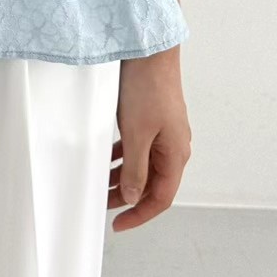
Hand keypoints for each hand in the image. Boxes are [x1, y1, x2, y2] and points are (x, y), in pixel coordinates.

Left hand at [109, 46, 190, 231]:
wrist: (150, 51)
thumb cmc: (148, 88)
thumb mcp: (137, 134)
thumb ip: (135, 168)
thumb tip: (133, 196)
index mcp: (176, 154)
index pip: (161, 198)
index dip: (140, 215)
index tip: (118, 224)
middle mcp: (174, 146)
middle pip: (152, 183)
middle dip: (128, 197)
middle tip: (103, 204)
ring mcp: (164, 132)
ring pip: (144, 165)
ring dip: (123, 177)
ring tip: (101, 183)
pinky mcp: (153, 119)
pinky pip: (139, 147)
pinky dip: (123, 157)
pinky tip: (107, 157)